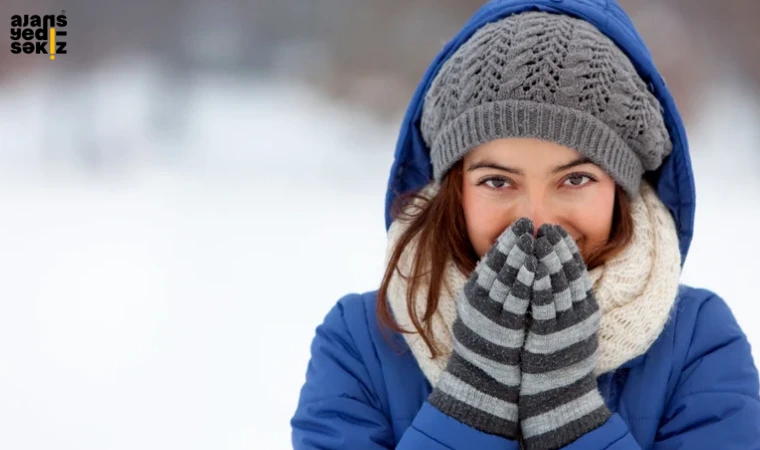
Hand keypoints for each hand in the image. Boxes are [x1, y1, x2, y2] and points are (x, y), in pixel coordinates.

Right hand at [429, 218, 536, 438]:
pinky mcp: (503, 328)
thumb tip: (507, 270)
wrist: (483, 384)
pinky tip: (534, 267)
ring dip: (519, 256)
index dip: (505, 242)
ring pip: (505, 278)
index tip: (519, 225)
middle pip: (497, 265)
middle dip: (513, 242)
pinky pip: (516, 300)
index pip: (490, 261)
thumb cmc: (488, 349)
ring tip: (531, 238)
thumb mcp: (483, 315)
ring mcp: (490, 314)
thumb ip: (492, 293)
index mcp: (474, 296)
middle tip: (526, 223)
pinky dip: (524, 281)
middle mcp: (478, 302)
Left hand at [519, 224, 610, 449]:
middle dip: (558, 248)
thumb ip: (565, 304)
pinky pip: (544, 305)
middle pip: (569, 274)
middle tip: (547, 226)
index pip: (577, 273)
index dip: (567, 250)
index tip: (556, 230)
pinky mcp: (549, 337)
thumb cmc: (560, 362)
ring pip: (558, 285)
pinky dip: (539, 284)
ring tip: (538, 237)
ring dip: (548, 259)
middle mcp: (579, 316)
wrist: (560, 398)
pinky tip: (532, 267)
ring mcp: (565, 326)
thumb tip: (553, 278)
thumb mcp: (569, 328)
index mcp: (585, 311)